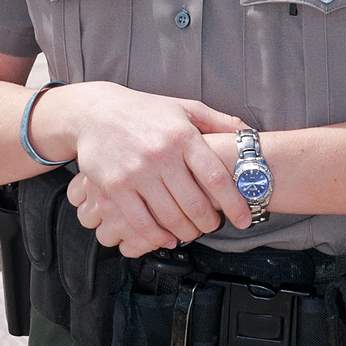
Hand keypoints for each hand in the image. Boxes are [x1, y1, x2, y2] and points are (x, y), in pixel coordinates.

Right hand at [51, 85, 252, 256]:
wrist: (95, 112)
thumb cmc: (145, 111)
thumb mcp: (184, 108)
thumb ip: (218, 121)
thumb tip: (250, 134)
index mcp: (183, 136)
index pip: (216, 177)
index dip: (235, 203)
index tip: (244, 219)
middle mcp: (161, 154)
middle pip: (195, 203)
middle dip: (209, 222)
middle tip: (212, 226)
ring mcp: (136, 172)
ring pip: (169, 216)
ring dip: (186, 231)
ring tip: (191, 231)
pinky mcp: (115, 186)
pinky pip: (141, 221)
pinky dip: (157, 236)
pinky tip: (166, 237)